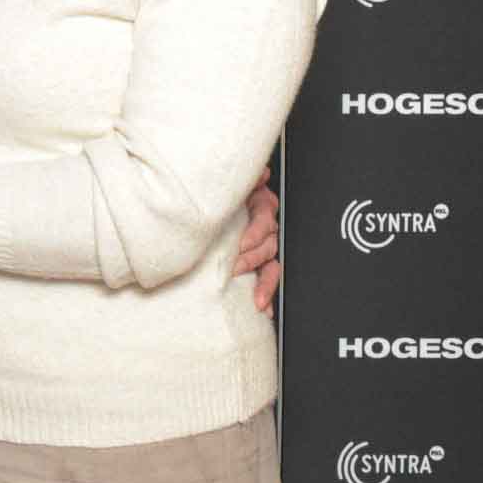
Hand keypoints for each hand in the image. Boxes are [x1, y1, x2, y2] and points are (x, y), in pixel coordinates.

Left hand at [232, 168, 281, 312]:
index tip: (242, 243)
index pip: (265, 220)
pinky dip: (269, 294)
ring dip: (265, 282)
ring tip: (257, 298)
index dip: (255, 232)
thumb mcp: (233, 187)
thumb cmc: (221, 196)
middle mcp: (265, 228)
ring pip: (272, 265)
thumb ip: (248, 180)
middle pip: (269, 244)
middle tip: (236, 268)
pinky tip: (266, 308)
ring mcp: (263, 248)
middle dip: (253, 258)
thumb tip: (261, 173)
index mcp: (260, 206)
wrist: (210, 207)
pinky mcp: (259, 265)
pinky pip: (269, 279)